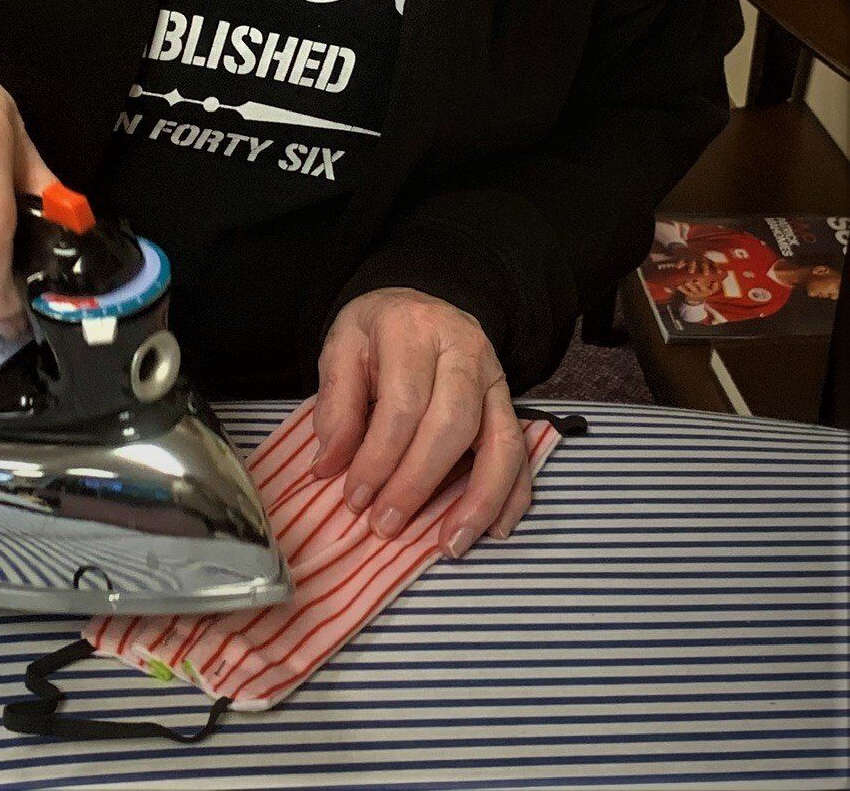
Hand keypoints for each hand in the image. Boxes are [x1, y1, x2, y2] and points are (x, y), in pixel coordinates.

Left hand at [311, 287, 530, 557]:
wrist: (416, 304)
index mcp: (414, 328)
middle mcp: (463, 349)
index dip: (379, 458)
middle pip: (452, 424)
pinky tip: (494, 529)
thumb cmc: (376, 332)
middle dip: (418, 483)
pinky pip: (521, 451)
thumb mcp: (342, 349)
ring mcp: (494, 376)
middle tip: (386, 525)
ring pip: (500, 442)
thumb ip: (336, 405)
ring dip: (478, 501)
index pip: (403, 403)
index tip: (355, 499)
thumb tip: (328, 466)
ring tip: (449, 546)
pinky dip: (512, 494)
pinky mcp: (509, 401)